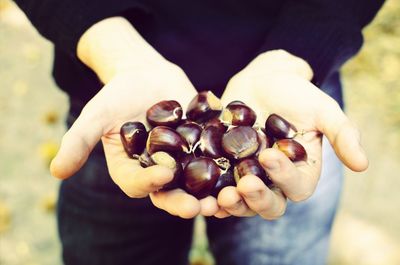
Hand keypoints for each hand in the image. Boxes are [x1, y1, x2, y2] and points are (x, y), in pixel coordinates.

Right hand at [50, 17, 218, 217]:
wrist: (147, 75)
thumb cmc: (118, 94)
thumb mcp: (97, 115)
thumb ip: (79, 141)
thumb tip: (55, 172)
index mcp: (132, 170)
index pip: (138, 185)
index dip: (150, 183)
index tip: (164, 174)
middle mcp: (157, 173)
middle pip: (170, 193)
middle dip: (184, 201)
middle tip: (201, 207)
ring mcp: (182, 163)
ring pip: (195, 184)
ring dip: (211, 193)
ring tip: (225, 198)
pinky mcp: (202, 150)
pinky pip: (215, 161)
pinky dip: (228, 167)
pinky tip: (244, 169)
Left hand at [216, 50, 367, 218]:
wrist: (264, 80)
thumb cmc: (297, 93)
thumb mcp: (323, 109)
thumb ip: (342, 134)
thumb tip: (363, 165)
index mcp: (300, 172)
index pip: (296, 186)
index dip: (284, 176)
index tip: (268, 155)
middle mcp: (274, 181)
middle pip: (269, 204)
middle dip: (257, 198)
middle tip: (244, 185)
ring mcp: (248, 176)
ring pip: (242, 202)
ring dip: (232, 204)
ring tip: (220, 198)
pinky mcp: (225, 169)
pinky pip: (218, 188)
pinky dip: (210, 195)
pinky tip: (201, 195)